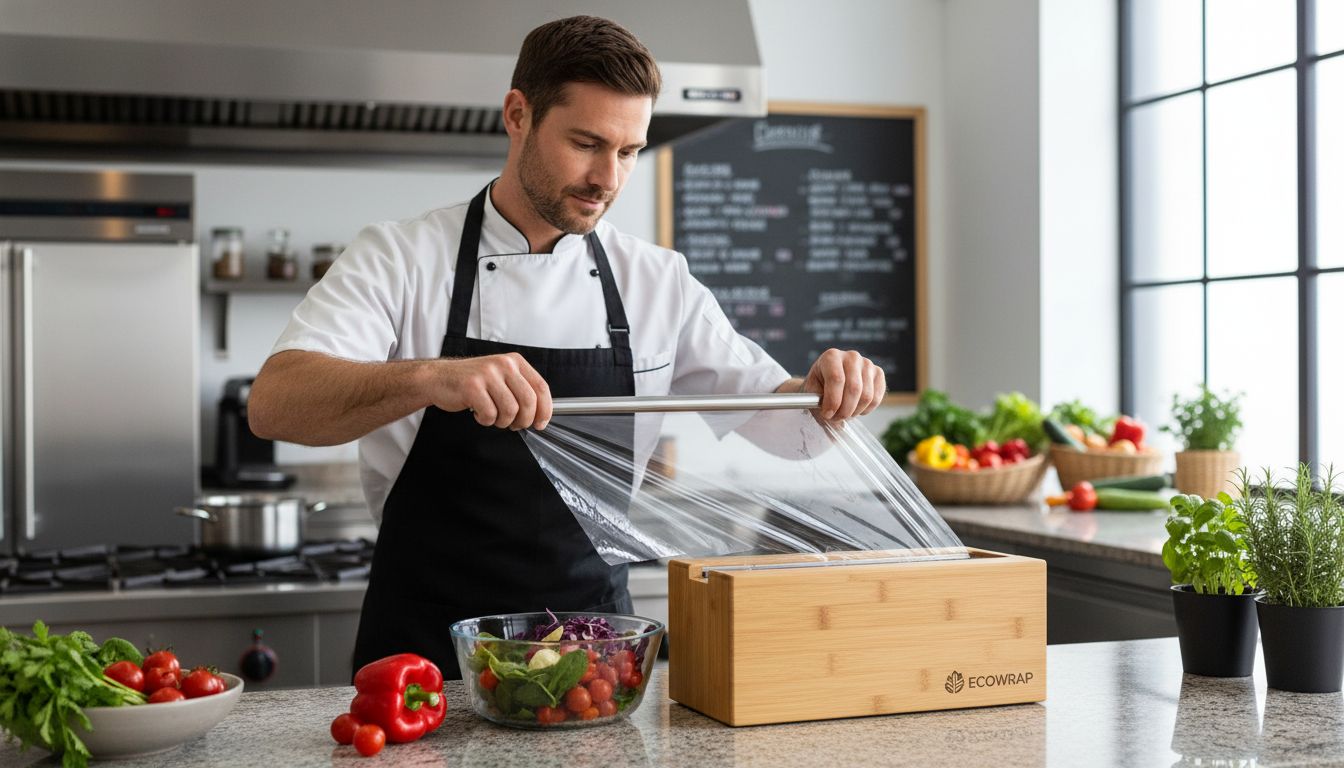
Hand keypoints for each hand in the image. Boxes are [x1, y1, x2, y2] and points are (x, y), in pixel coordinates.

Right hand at [427, 353, 552, 429]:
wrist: (439, 378)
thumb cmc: (472, 382)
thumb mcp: (501, 378)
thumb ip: (521, 390)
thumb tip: (541, 414)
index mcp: (514, 361)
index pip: (541, 387)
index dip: (544, 410)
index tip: (541, 423)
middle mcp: (503, 364)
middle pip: (528, 401)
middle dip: (524, 420)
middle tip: (514, 425)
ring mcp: (487, 374)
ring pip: (510, 410)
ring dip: (502, 422)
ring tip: (493, 417)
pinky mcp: (472, 387)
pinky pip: (490, 414)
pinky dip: (486, 420)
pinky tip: (478, 413)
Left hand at [800, 349, 885, 420]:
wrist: (829, 382)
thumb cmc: (819, 387)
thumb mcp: (811, 392)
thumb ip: (817, 401)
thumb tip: (829, 414)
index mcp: (831, 356)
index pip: (836, 379)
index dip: (833, 401)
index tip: (827, 414)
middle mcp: (851, 357)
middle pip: (854, 388)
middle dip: (844, 410)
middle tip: (835, 418)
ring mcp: (867, 364)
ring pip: (866, 396)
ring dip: (854, 411)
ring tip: (843, 413)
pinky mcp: (878, 373)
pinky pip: (876, 399)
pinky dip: (865, 410)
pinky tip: (855, 408)